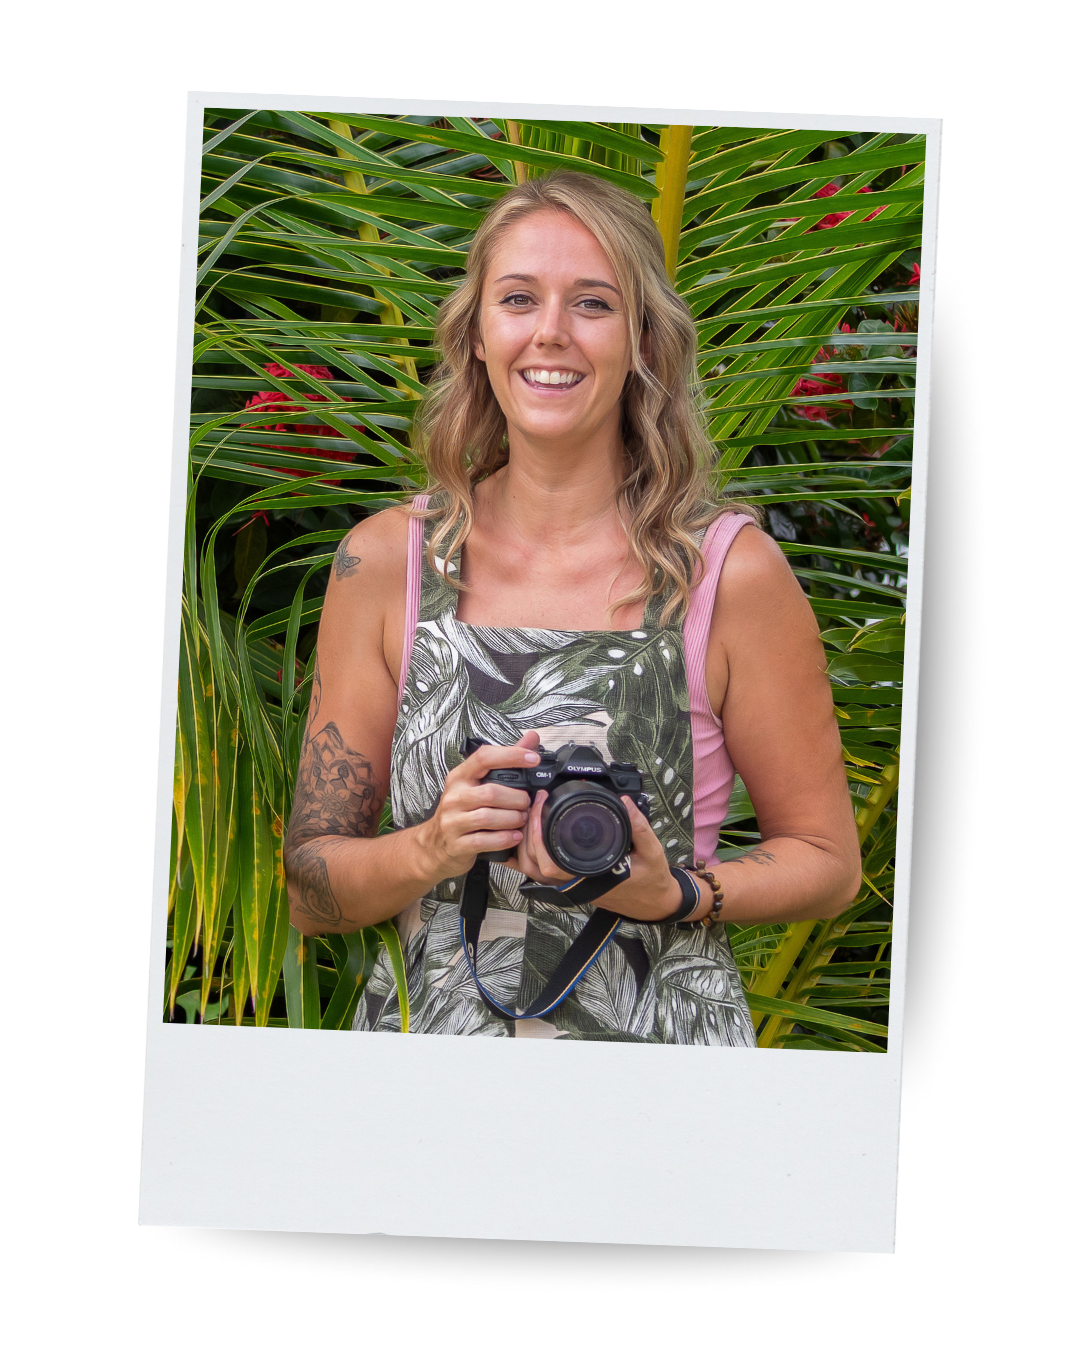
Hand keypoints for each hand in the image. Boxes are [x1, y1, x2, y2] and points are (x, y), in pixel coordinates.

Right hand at [415, 732, 540, 883]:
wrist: (435, 844)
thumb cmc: (462, 809)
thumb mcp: (478, 783)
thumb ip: (506, 761)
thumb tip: (532, 738)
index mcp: (460, 777)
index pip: (484, 758)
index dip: (511, 755)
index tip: (534, 759)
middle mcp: (454, 796)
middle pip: (491, 792)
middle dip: (517, 799)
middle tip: (528, 803)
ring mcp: (452, 821)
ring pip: (489, 817)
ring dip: (513, 819)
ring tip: (522, 819)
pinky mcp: (456, 844)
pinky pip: (484, 841)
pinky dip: (504, 839)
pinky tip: (515, 836)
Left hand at [507, 790, 692, 922]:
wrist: (653, 902)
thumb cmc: (651, 880)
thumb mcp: (652, 851)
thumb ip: (639, 826)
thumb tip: (624, 801)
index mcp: (590, 878)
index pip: (550, 864)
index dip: (538, 836)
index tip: (542, 805)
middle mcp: (575, 884)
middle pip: (533, 864)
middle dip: (527, 831)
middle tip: (536, 801)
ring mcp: (570, 885)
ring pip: (532, 870)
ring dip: (525, 843)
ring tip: (532, 812)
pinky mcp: (570, 881)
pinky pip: (540, 871)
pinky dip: (531, 854)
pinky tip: (532, 833)